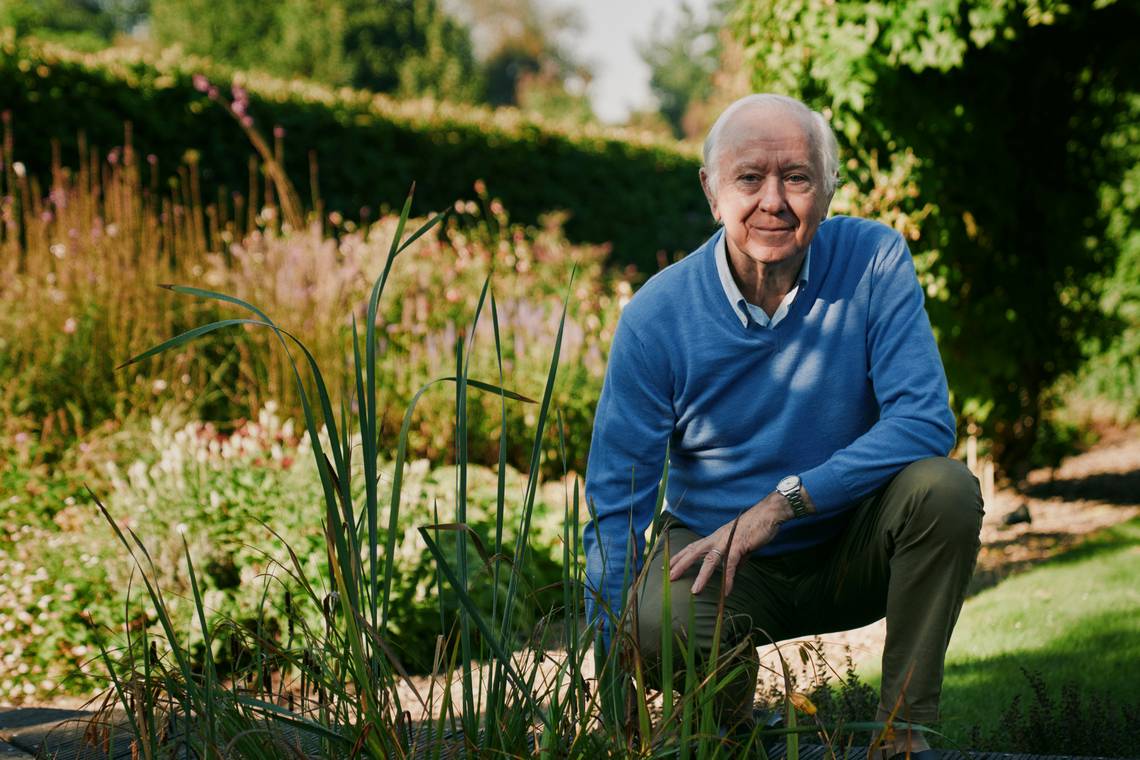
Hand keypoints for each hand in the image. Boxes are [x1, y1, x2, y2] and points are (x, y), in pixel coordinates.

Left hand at [667, 491, 794, 596]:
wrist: (768, 514)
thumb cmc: (754, 528)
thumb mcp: (741, 546)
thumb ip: (735, 560)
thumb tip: (732, 573)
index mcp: (715, 537)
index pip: (692, 547)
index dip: (679, 556)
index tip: (667, 566)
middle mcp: (717, 538)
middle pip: (693, 551)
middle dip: (680, 564)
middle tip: (668, 577)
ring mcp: (727, 541)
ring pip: (710, 560)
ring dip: (701, 576)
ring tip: (695, 591)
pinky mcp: (739, 545)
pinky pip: (731, 565)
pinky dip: (728, 579)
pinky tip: (726, 591)